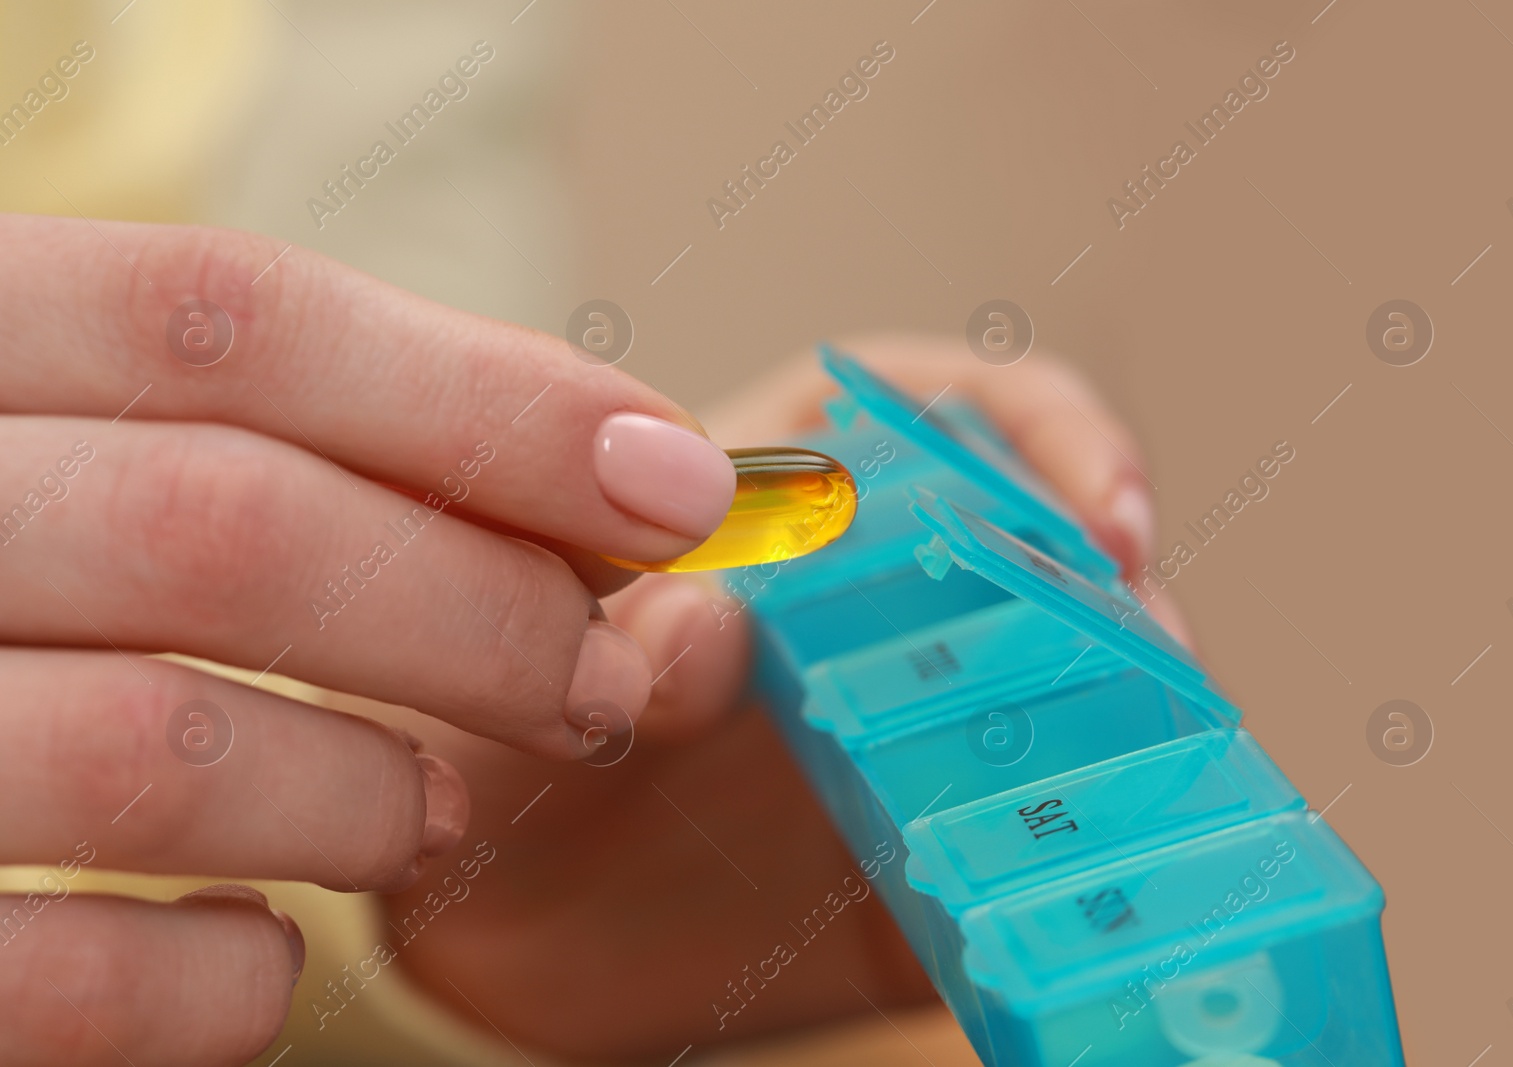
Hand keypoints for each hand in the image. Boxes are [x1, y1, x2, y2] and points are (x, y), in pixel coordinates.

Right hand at [0, 213, 739, 1065]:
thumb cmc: (23, 576)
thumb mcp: (113, 452)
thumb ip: (336, 452)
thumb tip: (644, 486)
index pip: (231, 316)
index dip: (492, 403)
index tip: (675, 489)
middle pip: (227, 526)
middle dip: (478, 616)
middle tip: (593, 684)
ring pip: (161, 751)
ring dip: (371, 797)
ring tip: (435, 815)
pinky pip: (74, 981)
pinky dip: (223, 982)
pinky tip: (259, 950)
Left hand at [383, 335, 1189, 1060]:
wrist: (472, 922)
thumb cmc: (479, 726)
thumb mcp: (515, 653)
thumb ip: (597, 624)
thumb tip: (712, 618)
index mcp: (791, 496)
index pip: (955, 417)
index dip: (1052, 443)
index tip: (1101, 518)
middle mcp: (881, 610)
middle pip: (1052, 567)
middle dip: (1122, 600)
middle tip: (1150, 653)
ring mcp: (914, 744)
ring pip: (1070, 712)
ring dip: (1132, 732)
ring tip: (1156, 771)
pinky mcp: (924, 878)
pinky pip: (1032, 869)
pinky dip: (1088, 880)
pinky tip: (1110, 897)